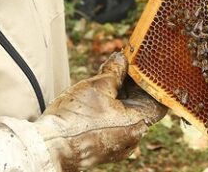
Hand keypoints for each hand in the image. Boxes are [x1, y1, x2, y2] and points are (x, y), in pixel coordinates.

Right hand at [34, 52, 166, 170]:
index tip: (145, 62)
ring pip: (125, 112)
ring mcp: (117, 144)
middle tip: (124, 63)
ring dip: (119, 93)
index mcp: (137, 124)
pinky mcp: (103, 146)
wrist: (50, 148)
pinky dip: (110, 107)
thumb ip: (115, 70)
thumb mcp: (98, 86)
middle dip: (132, 83)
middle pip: (140, 104)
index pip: (157, 98)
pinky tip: (97, 94)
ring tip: (108, 75)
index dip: (151, 78)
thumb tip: (122, 59)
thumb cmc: (76, 120)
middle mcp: (132, 137)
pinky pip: (113, 122)